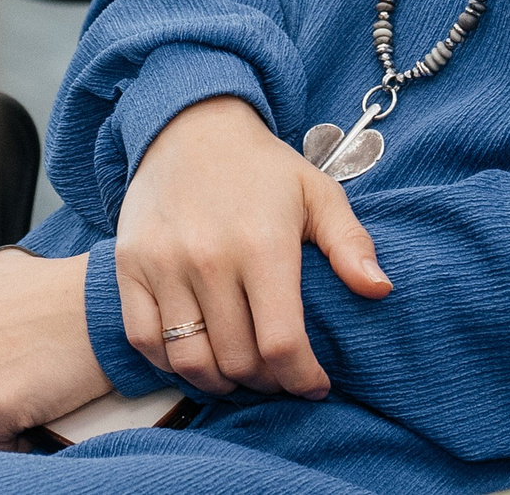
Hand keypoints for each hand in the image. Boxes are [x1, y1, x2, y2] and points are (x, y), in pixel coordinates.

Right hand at [114, 96, 390, 401]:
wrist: (191, 125)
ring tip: (240, 374)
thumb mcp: (318, 193)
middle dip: (267, 382)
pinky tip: (197, 355)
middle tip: (279, 375)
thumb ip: (350, 244)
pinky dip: (170, 364)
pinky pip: (145, 340)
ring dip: (220, 383)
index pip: (281, 343)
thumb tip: (379, 289)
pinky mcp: (130, 265)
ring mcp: (163, 264)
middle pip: (238, 360)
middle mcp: (209, 258)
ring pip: (190, 360)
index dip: (302, 378)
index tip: (314, 385)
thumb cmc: (262, 167)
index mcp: (262, 244)